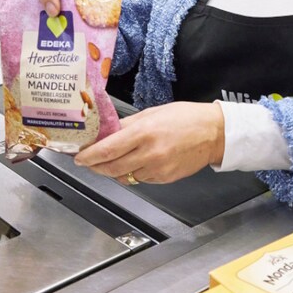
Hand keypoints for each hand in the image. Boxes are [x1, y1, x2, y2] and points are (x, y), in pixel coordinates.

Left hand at [74, 102, 224, 183]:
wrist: (214, 133)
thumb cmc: (187, 118)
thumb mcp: (153, 112)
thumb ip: (128, 124)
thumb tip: (107, 132)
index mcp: (144, 132)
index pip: (107, 150)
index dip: (88, 156)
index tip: (79, 157)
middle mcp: (149, 153)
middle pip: (111, 168)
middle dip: (96, 167)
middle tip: (89, 162)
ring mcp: (157, 168)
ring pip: (124, 177)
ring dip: (114, 171)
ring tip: (113, 161)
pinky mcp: (165, 179)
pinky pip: (141, 179)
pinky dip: (134, 173)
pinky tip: (138, 162)